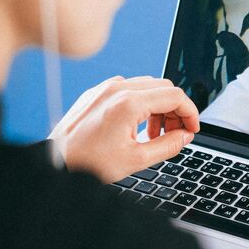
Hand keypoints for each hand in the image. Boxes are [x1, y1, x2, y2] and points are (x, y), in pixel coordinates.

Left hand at [48, 75, 199, 183]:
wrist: (55, 161)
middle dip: (175, 110)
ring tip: (154, 135)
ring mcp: (105, 88)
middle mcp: (117, 89)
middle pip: (163, 87)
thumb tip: (184, 137)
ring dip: (159, 107)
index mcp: (129, 103)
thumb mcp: (136, 160)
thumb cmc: (89, 162)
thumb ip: (167, 145)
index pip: (175, 96)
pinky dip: (140, 104)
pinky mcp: (96, 92)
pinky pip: (128, 89)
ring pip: (147, 86)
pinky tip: (136, 126)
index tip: (192, 129)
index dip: (190, 113)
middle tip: (175, 134)